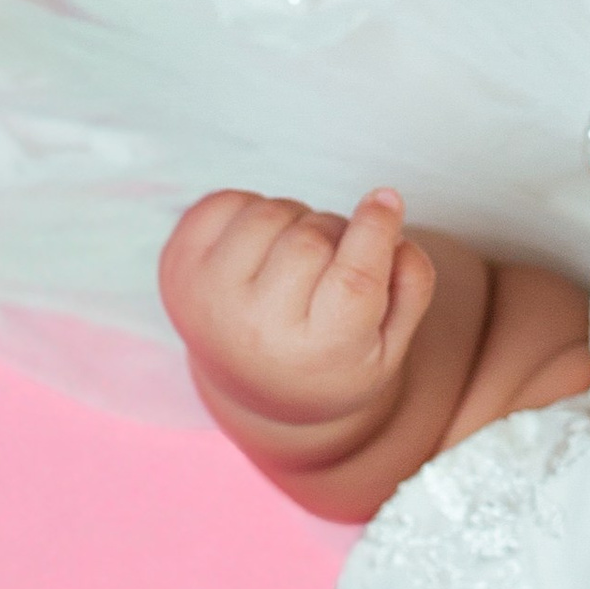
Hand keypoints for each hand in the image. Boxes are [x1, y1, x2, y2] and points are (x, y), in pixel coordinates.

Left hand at [159, 187, 436, 432]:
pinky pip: (225, 201)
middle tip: (336, 257)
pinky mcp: (178, 268)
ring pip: (269, 213)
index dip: (376, 229)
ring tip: (297, 257)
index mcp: (318, 355)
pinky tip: (261, 249)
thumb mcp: (390, 346)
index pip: (353, 279)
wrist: (257, 389)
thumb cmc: (332, 358)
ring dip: (296, 220)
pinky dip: (253, 208)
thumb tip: (388, 210)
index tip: (387, 200)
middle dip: (336, 231)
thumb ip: (411, 284)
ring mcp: (208, 298)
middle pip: (312, 238)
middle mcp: (254, 330)